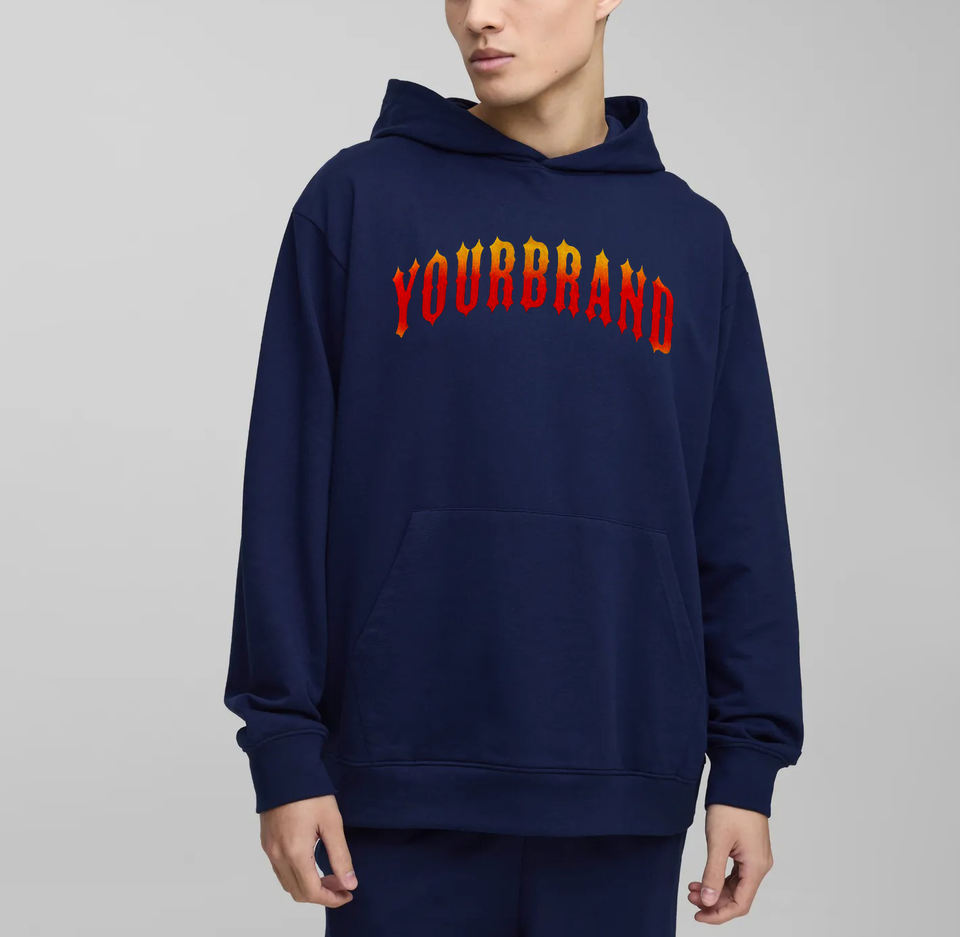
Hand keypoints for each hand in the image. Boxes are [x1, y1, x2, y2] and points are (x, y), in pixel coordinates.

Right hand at [260, 794, 358, 906]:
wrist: (284, 770)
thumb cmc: (310, 793)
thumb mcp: (331, 823)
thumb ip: (340, 856)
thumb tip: (350, 883)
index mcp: (295, 853)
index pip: (312, 892)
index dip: (332, 899)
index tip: (348, 894)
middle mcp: (278, 856)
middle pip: (298, 893)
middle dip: (322, 895)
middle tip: (342, 885)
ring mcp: (270, 850)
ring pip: (288, 883)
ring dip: (308, 886)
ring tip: (330, 875)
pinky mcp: (266, 842)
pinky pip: (280, 870)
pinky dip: (296, 876)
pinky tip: (311, 863)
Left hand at [687, 804, 773, 923]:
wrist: (740, 782)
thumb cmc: (731, 808)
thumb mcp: (718, 842)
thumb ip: (713, 874)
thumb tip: (708, 901)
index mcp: (756, 867)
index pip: (740, 904)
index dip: (719, 914)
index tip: (698, 915)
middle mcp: (760, 866)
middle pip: (738, 897)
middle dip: (714, 901)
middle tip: (690, 898)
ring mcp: (755, 858)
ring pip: (735, 886)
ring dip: (715, 890)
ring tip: (692, 888)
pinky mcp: (748, 850)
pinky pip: (735, 874)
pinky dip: (719, 879)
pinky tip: (702, 878)